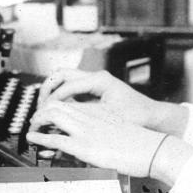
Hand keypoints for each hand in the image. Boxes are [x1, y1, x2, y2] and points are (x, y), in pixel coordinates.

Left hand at [26, 101, 166, 177]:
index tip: (47, 114)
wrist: (154, 149)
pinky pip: (56, 139)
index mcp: (99, 112)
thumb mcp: (120, 130)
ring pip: (53, 115)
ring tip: (32, 127)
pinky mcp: (85, 146)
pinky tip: (33, 138)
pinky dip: (40, 138)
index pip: (70, 102)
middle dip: (42, 111)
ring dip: (38, 121)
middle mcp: (91, 117)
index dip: (54, 106)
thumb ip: (106, 130)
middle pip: (57, 103)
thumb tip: (98, 139)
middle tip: (36, 120)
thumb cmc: (142, 144)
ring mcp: (86, 130)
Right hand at [32, 69, 165, 130]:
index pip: (67, 85)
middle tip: (39, 106)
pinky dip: (61, 94)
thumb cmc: (137, 116)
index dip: (52, 99)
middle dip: (47, 89)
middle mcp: (96, 77)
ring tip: (45, 107)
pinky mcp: (95, 89)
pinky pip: (72, 86)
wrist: (152, 116)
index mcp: (99, 80)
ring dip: (53, 90)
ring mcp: (95, 81)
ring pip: (65, 78)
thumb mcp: (109, 118)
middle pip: (61, 74)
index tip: (43, 112)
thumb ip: (84, 115)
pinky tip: (58, 109)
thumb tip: (61, 116)